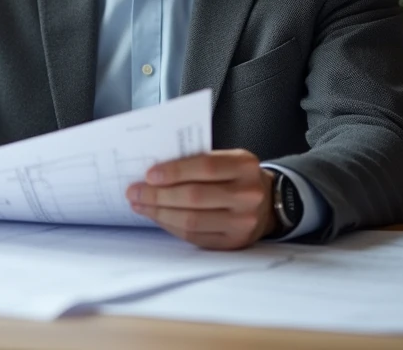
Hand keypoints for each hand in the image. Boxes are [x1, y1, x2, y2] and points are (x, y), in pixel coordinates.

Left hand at [126, 149, 276, 249]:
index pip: (205, 166)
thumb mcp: (227, 159)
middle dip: (158, 195)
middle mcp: (248, 195)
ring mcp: (243, 222)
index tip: (149, 174)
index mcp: (245, 166)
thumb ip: (197, 161)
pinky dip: (171, 227)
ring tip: (140, 205)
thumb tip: (154, 172)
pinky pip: (195, 237)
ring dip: (159, 213)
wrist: (268, 202)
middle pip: (194, 197)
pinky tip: (157, 217)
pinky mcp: (234, 243)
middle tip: (134, 191)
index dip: (174, 171)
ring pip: (192, 220)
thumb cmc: (236, 176)